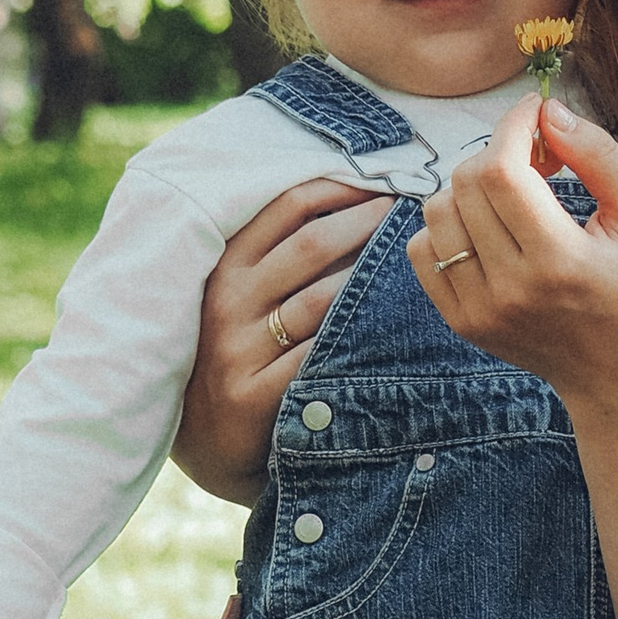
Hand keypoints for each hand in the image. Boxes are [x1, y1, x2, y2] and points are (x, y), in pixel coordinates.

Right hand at [172, 178, 389, 505]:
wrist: (206, 439)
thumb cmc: (237, 352)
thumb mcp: (239, 298)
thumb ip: (278, 255)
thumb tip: (353, 199)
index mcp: (225, 267)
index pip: (286, 209)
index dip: (341, 189)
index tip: (386, 179)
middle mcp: (227, 302)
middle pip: (310, 246)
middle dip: (366, 221)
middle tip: (411, 209)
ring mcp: (239, 350)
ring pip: (319, 299)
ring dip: (370, 276)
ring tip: (409, 260)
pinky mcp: (254, 396)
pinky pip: (317, 357)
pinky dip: (356, 338)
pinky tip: (391, 325)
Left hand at [410, 98, 617, 418]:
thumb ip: (600, 155)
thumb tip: (548, 112)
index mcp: (559, 262)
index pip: (501, 171)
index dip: (511, 127)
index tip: (533, 113)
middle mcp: (509, 289)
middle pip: (466, 185)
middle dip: (498, 154)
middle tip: (537, 160)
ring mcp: (478, 309)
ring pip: (437, 212)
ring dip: (471, 188)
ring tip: (514, 197)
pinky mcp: (461, 321)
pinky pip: (425, 249)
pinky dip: (450, 226)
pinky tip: (491, 231)